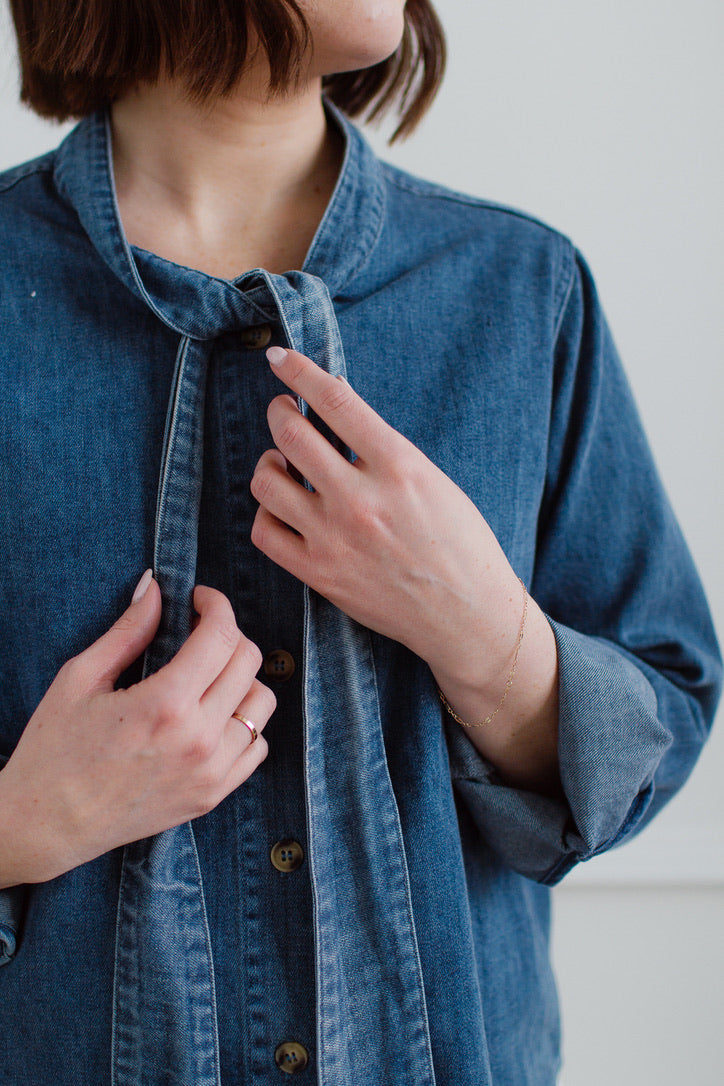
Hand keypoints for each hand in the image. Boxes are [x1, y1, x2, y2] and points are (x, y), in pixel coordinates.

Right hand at [0, 575, 273, 887]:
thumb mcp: (81, 678)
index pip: (221, 635)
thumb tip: (155, 587)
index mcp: (166, 704)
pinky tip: (212, 715)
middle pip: (248, 662)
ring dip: (241, 678)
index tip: (199, 598)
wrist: (46, 824)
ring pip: (262, 703)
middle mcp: (199, 739)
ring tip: (207, 676)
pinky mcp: (213, 796)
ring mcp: (211, 772)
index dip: (216, 604)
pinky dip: (244, 722)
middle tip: (199, 632)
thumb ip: (128, 630)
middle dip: (228, 633)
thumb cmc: (55, 750)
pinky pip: (257, 746)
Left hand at [250, 347, 520, 691]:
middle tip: (283, 411)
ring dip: (269, 463)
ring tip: (283, 465)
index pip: (334, 401)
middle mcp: (360, 500)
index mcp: (398, 466)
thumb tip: (336, 407)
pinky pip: (264, 531)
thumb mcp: (433, 480)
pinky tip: (283, 508)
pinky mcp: (319, 574)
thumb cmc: (460, 544)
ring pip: (266, 482)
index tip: (278, 357)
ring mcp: (334, 539)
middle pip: (290, 434)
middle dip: (279, 412)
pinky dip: (267, 512)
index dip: (299, 371)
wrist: (466, 615)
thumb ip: (383, 448)